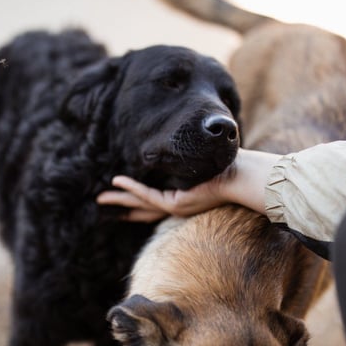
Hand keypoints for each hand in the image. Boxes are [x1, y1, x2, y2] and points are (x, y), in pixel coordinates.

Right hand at [96, 149, 279, 221]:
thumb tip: (192, 137)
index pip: (155, 201)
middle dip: (122, 205)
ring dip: (120, 199)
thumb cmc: (233, 166)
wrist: (245, 177)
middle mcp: (178, 205)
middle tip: (101, 202)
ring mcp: (176, 206)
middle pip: (142, 208)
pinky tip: (117, 180)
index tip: (122, 193)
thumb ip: (195, 156)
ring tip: (101, 197)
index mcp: (185, 197)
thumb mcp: (208, 160)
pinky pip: (147, 195)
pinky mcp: (177, 204)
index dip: (137, 199)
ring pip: (140, 203)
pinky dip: (131, 187)